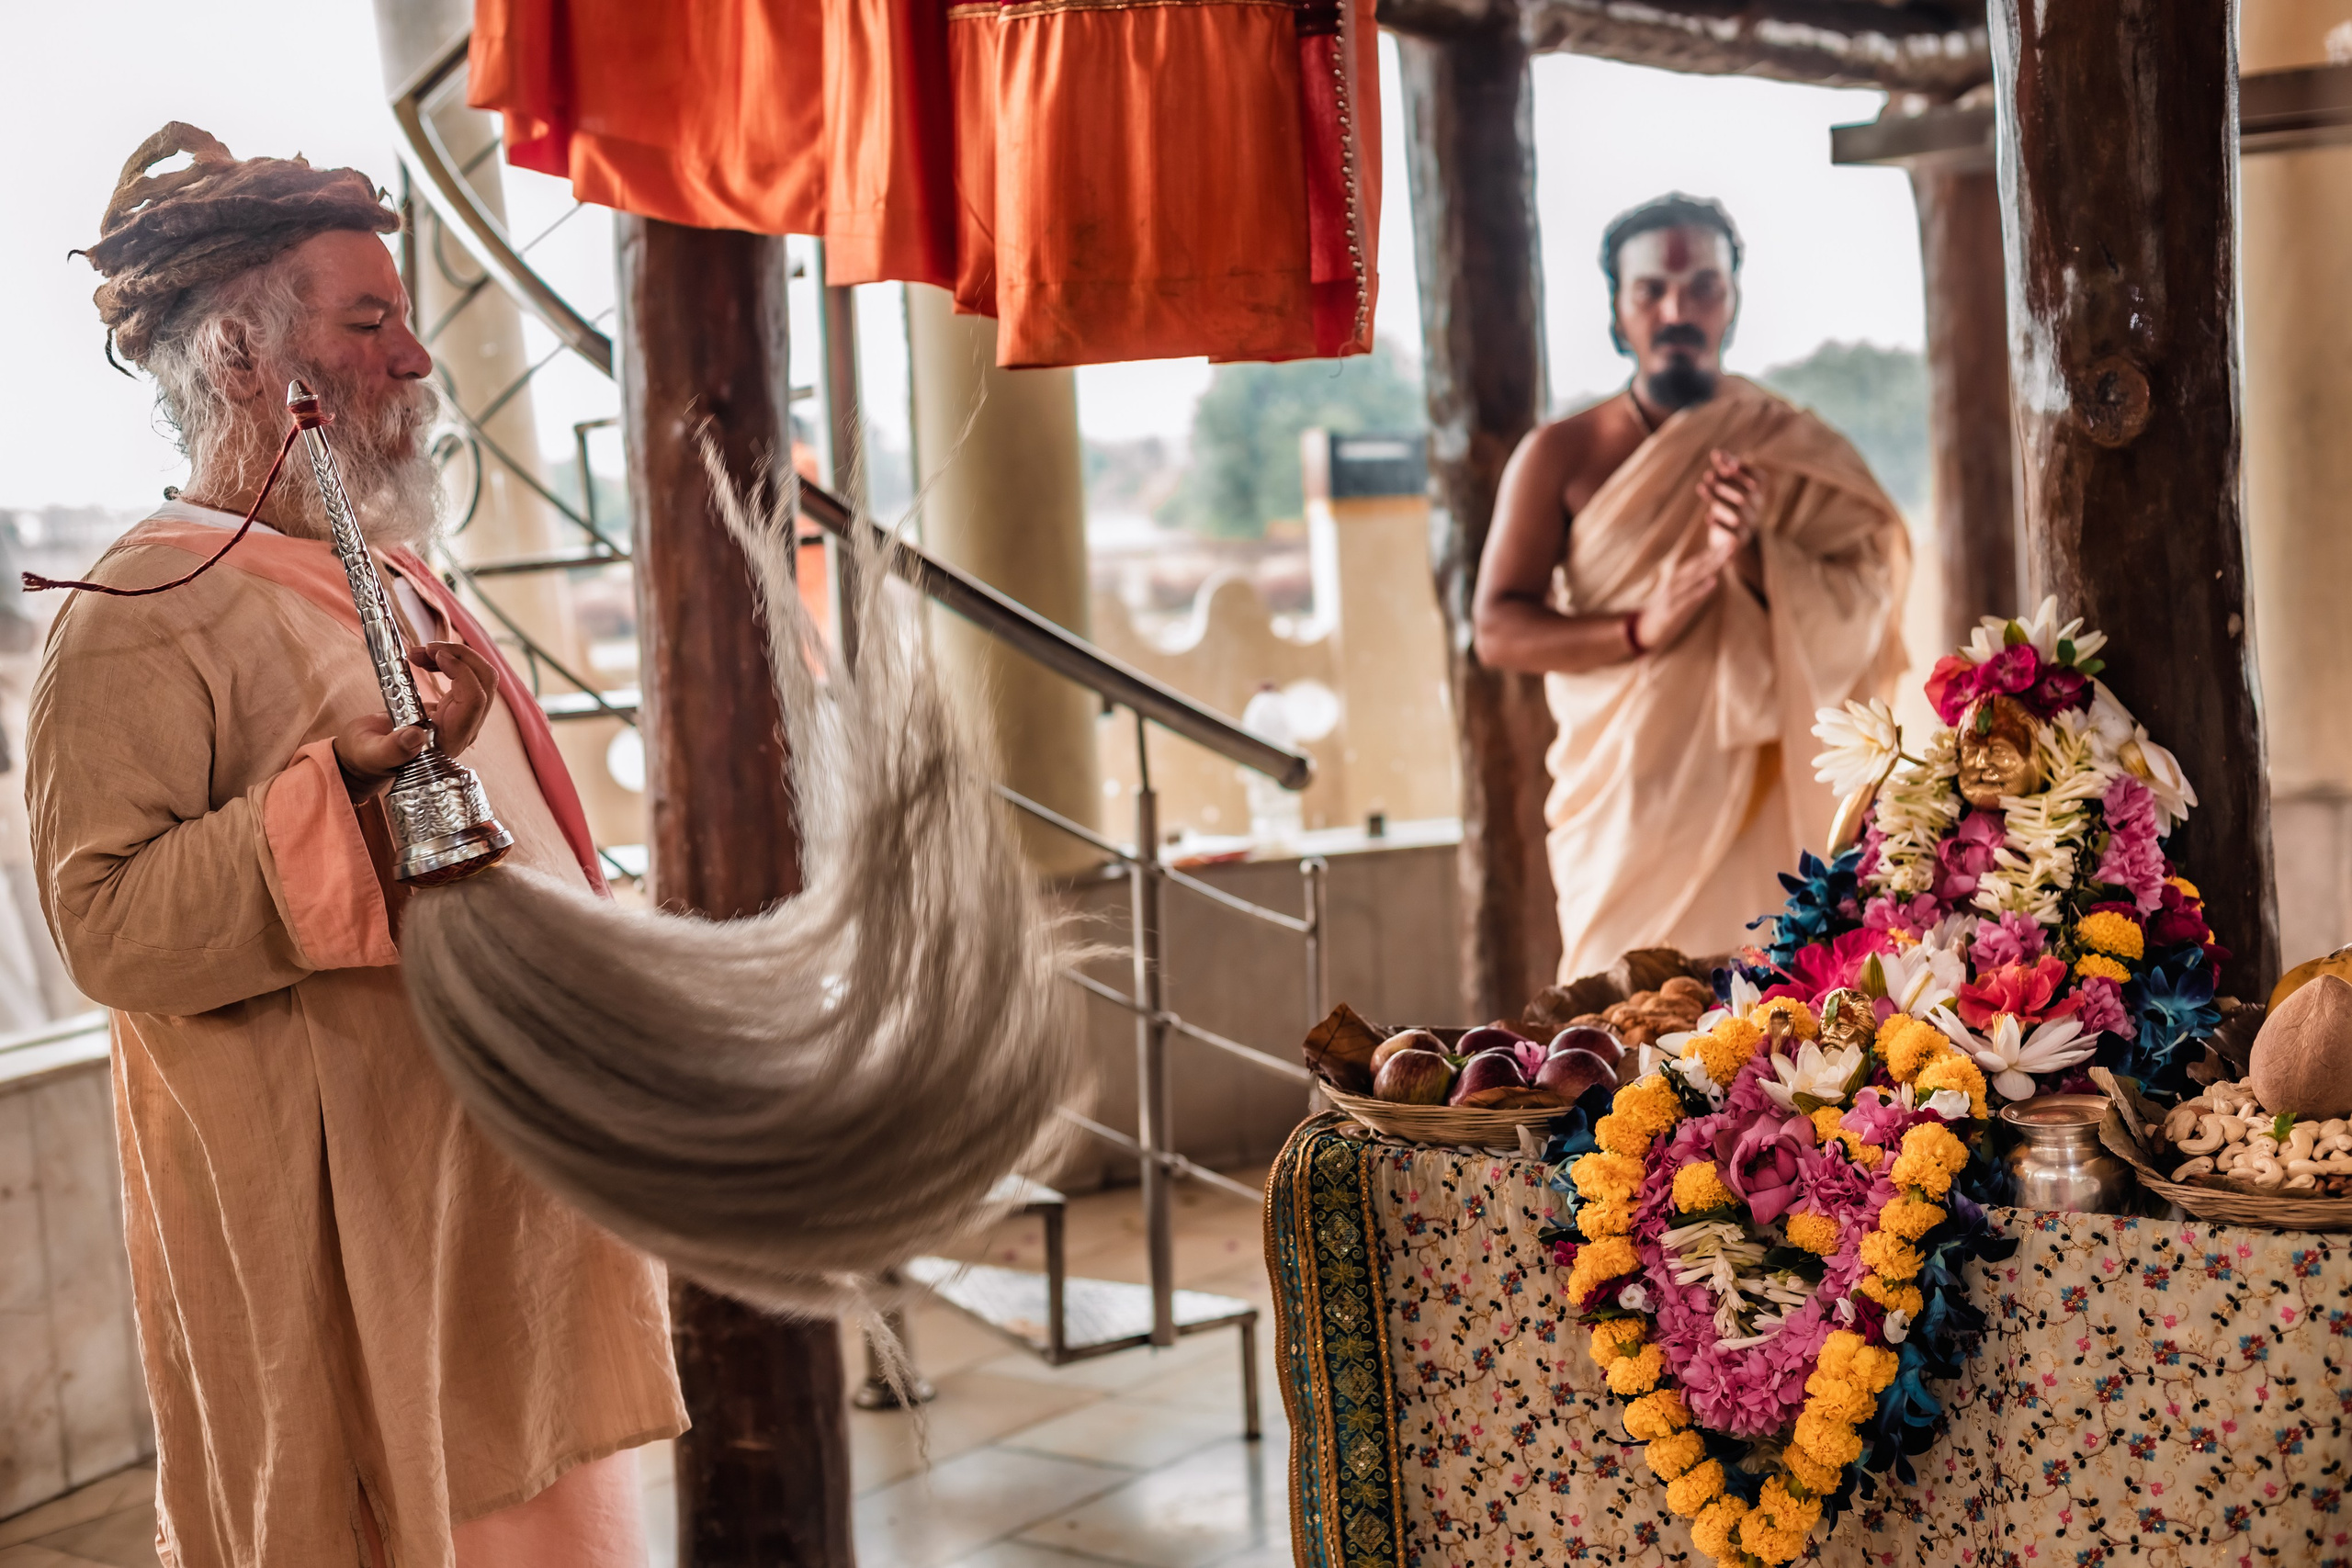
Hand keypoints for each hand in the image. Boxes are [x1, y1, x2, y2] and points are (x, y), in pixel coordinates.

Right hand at [331, 641, 499, 799]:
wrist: (370, 757)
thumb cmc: (369, 757)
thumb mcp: (371, 754)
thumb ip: (392, 750)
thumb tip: (415, 737)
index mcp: (448, 740)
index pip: (474, 700)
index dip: (462, 672)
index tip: (434, 655)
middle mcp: (464, 728)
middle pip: (485, 683)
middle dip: (460, 656)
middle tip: (424, 648)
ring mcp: (463, 717)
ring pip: (480, 676)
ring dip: (454, 655)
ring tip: (419, 652)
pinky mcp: (456, 706)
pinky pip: (468, 677)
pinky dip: (450, 661)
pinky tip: (425, 659)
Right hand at [1630, 527, 1739, 655]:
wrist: (1645, 630)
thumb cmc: (1667, 611)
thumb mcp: (1681, 595)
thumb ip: (1695, 584)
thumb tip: (1715, 573)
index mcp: (1677, 578)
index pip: (1698, 562)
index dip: (1713, 552)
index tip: (1730, 543)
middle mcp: (1673, 583)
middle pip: (1697, 566)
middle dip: (1715, 556)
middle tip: (1731, 545)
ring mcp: (1670, 596)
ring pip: (1693, 579)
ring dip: (1709, 568)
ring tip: (1724, 559)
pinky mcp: (1670, 611)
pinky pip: (1687, 599)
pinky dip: (1700, 590)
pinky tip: (1713, 582)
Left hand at [1697, 449, 1762, 545]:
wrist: (1729, 537)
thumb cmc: (1728, 502)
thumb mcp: (1726, 483)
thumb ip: (1723, 468)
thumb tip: (1717, 452)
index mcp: (1758, 492)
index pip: (1760, 480)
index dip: (1746, 471)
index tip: (1728, 464)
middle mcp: (1757, 507)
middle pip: (1746, 496)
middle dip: (1726, 484)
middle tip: (1708, 475)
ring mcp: (1750, 523)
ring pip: (1737, 513)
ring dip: (1718, 499)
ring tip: (1701, 487)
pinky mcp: (1739, 539)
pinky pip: (1733, 533)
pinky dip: (1720, 525)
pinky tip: (1708, 517)